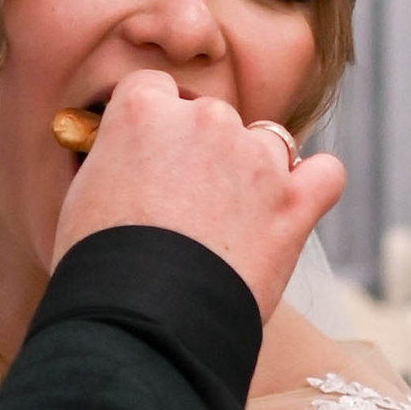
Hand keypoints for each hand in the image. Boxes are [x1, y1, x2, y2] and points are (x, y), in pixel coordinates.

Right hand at [48, 71, 343, 322]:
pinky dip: (313, 187)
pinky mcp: (295, 202)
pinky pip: (325, 174)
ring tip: (232, 219)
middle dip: (201, 152)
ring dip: (254, 169)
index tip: (149, 157)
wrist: (141, 320)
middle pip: (211, 116)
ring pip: (268, 141)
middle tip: (184, 205)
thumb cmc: (98, 263)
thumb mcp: (84, 192)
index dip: (153, 126)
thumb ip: (116, 158)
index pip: (153, 89)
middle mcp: (204, 120)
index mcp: (143, 110)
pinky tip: (293, 207)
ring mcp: (256, 159)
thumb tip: (126, 161)